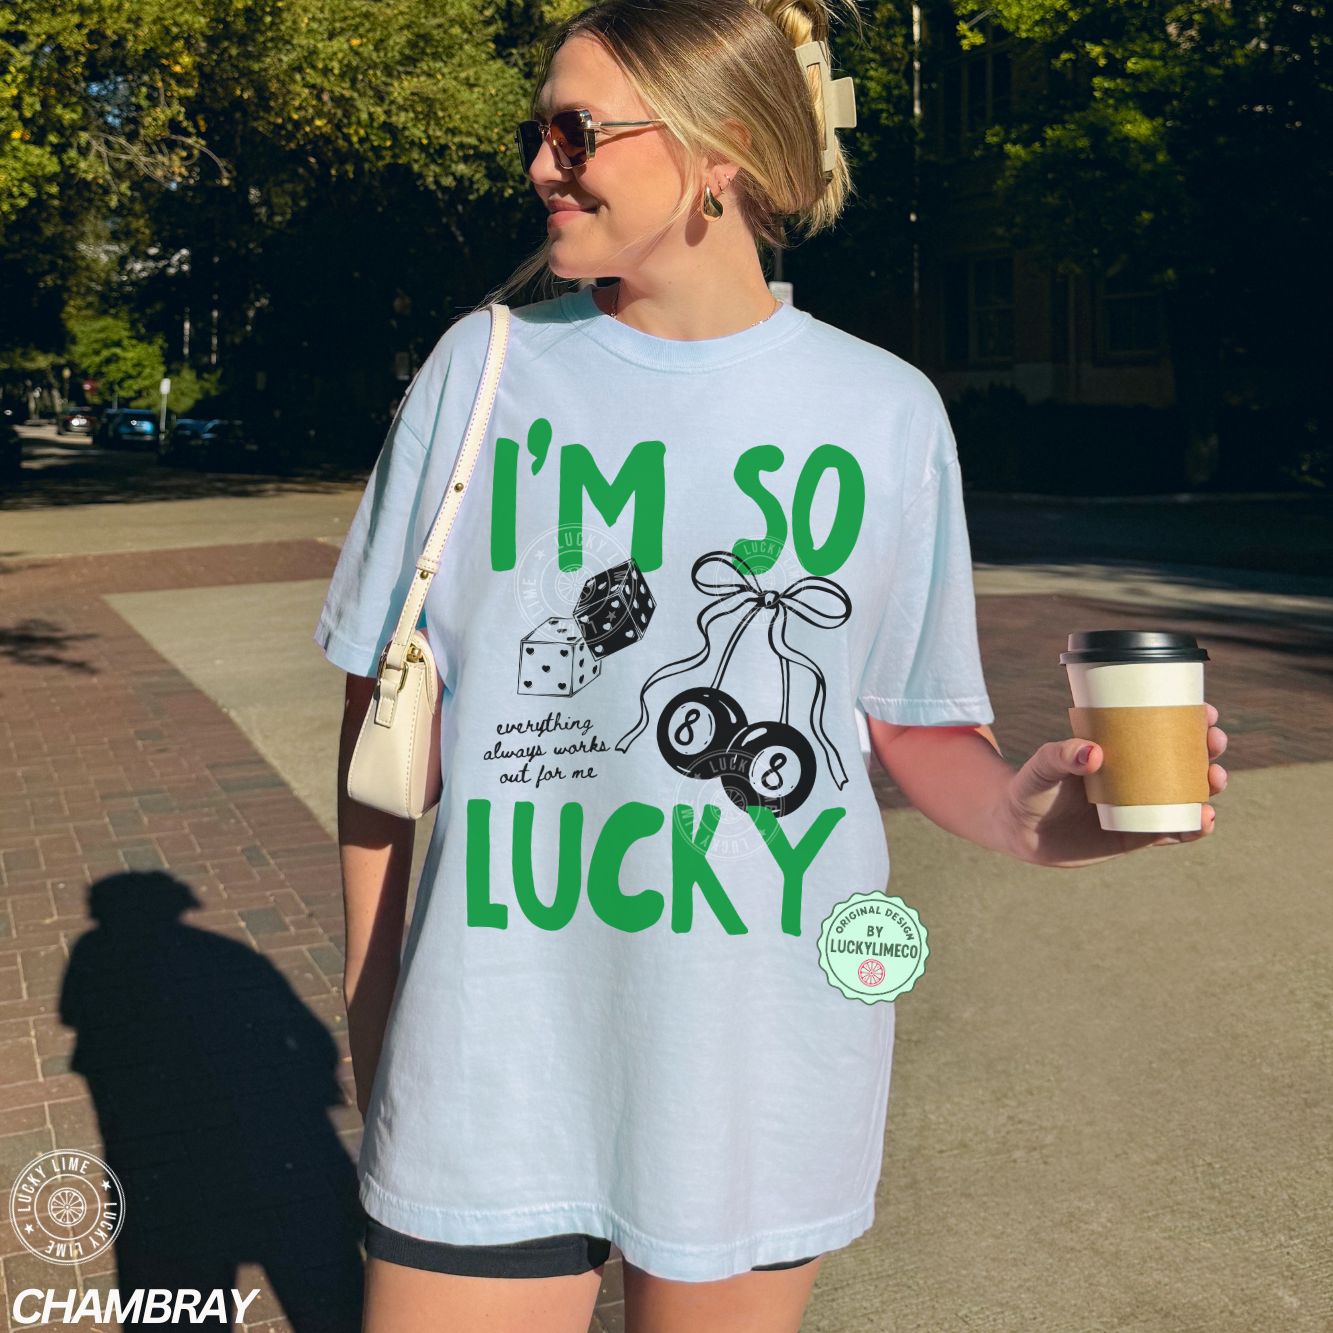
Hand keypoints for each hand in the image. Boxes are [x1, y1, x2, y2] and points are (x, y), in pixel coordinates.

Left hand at [1000, 703, 1227, 866]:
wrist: (1020, 831)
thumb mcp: (1041, 767)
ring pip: (1187, 795)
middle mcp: (1136, 777)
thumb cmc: (1031, 788)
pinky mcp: (1138, 836)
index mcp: (1120, 750)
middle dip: (1207, 749)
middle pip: (1184, 760)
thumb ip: (1058, 756)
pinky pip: (1173, 832)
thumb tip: (1093, 752)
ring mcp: (1140, 806)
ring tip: (1215, 779)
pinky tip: (1206, 819)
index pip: (1162, 730)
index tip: (1207, 712)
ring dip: (1209, 787)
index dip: (1191, 720)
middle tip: (1214, 742)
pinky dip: (1194, 827)